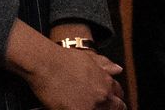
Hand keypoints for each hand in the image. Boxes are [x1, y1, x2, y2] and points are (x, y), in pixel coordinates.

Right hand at [7, 22, 124, 109]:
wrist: (46, 64)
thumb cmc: (65, 59)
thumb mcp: (89, 59)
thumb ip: (105, 66)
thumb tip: (118, 70)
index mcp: (106, 82)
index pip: (119, 97)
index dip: (115, 100)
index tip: (111, 102)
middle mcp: (102, 96)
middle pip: (115, 108)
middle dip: (110, 108)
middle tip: (98, 106)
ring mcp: (91, 107)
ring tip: (85, 106)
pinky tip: (73, 109)